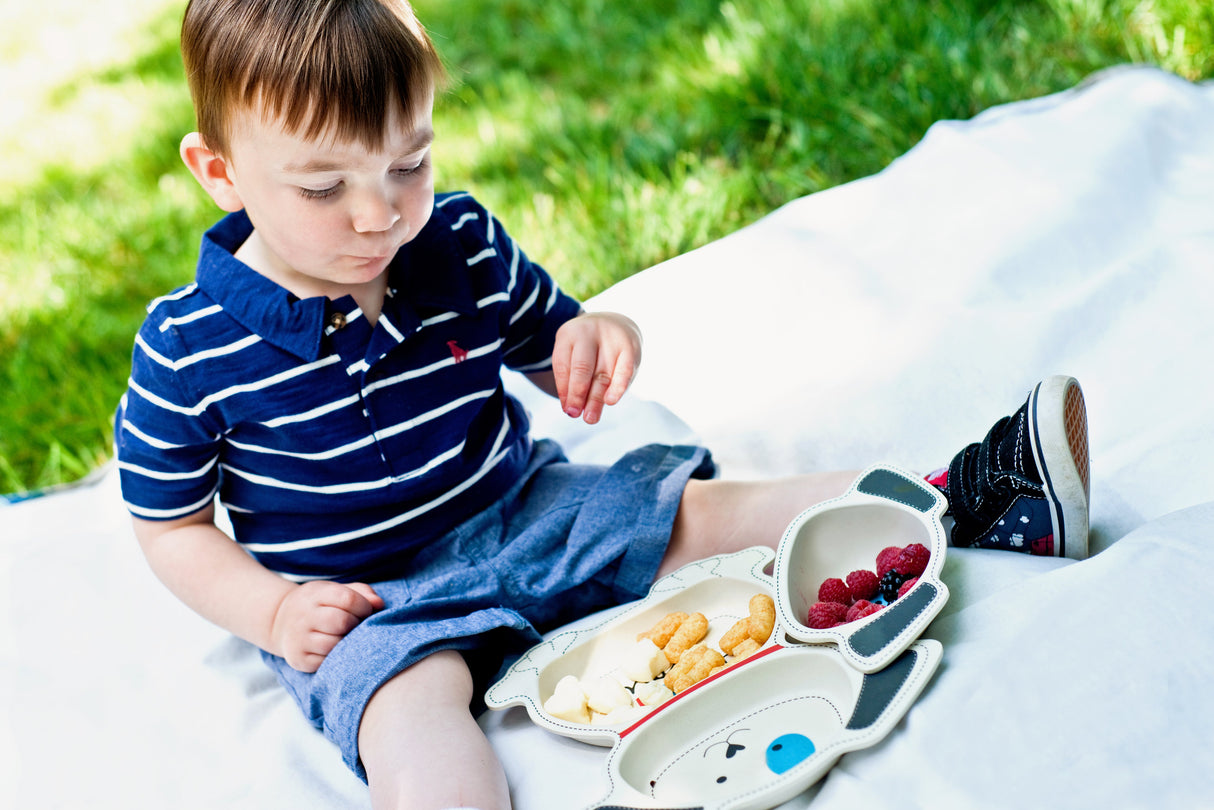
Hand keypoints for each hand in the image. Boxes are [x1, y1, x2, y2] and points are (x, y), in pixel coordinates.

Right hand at [269, 581, 384, 672]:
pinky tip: (335, 649)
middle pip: (342, 622)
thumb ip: (360, 593)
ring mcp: (298, 638)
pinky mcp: (298, 659)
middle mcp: (303, 616)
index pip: (348, 599)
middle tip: (356, 625)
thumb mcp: (335, 590)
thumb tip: (379, 604)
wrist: (280, 621)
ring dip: (347, 642)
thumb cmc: (319, 605)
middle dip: (357, 624)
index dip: (364, 606)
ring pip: (334, 644)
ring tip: (346, 637)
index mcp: (315, 595)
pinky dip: (336, 657)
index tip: (366, 610)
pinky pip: (326, 662)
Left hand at [551, 311, 641, 424]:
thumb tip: (571, 409)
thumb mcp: (572, 355)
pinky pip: (624, 370)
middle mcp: (590, 332)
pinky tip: (610, 401)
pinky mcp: (630, 347)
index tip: (567, 409)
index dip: (564, 390)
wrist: (615, 323)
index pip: (562, 365)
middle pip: (582, 368)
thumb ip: (569, 379)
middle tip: (573, 414)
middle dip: (577, 394)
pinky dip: (617, 387)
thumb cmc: (587, 347)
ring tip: (590, 418)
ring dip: (596, 399)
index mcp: (569, 333)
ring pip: (603, 374)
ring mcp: (611, 339)